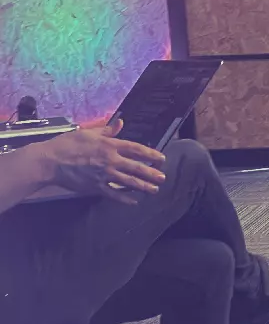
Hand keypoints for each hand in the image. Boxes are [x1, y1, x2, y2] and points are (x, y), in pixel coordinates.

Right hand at [45, 120, 167, 203]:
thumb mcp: (88, 132)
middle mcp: (110, 160)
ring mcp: (104, 175)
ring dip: (143, 186)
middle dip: (152, 173)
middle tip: (163, 177)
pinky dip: (124, 198)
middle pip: (136, 167)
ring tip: (155, 190)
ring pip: (128, 182)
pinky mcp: (95, 187)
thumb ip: (106, 129)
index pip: (136, 149)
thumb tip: (120, 122)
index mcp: (109, 145)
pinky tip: (134, 201)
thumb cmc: (67, 144)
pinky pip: (113, 194)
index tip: (161, 159)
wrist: (50, 161)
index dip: (151, 154)